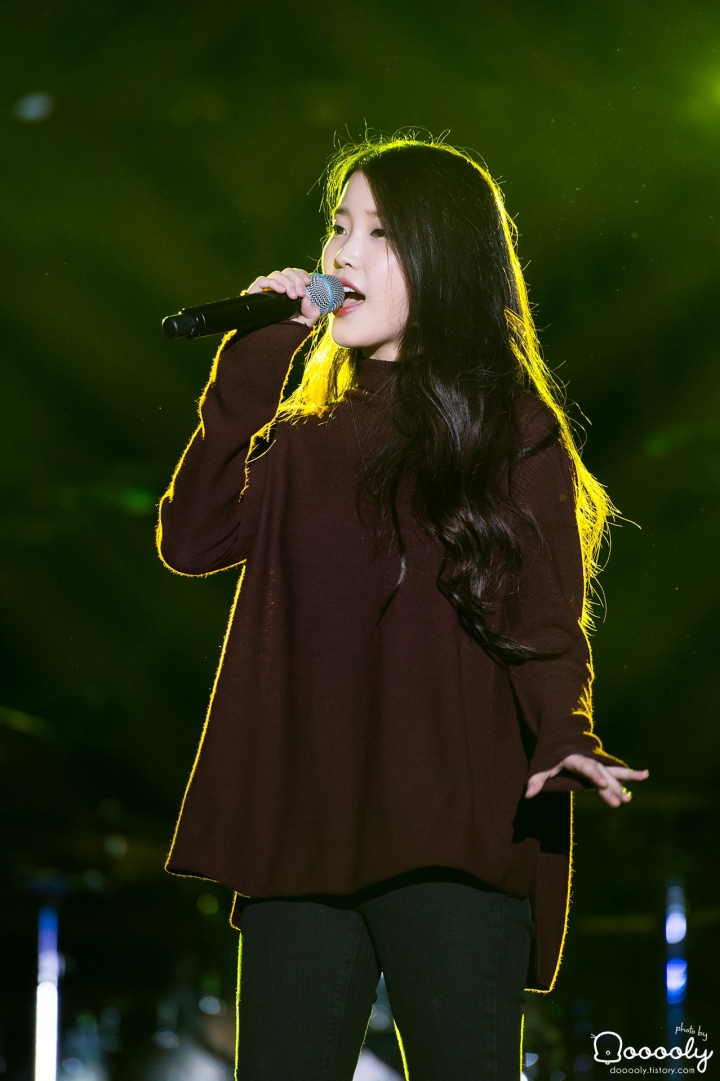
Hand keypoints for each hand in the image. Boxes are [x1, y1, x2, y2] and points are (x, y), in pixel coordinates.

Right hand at [245, 268, 321, 327]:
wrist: (271, 340)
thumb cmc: (289, 329)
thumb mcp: (306, 322)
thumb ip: (312, 312)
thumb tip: (307, 299)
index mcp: (290, 288)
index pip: (295, 273)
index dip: (301, 274)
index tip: (308, 282)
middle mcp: (279, 286)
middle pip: (287, 272)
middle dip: (296, 280)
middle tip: (300, 293)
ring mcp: (267, 289)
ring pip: (277, 274)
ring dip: (287, 282)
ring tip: (292, 295)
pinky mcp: (256, 292)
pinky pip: (262, 280)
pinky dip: (272, 282)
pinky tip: (281, 290)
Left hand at [526, 754, 648, 807]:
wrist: (562, 737)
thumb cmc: (551, 754)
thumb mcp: (542, 765)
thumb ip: (536, 779)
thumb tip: (527, 795)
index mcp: (575, 758)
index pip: (586, 768)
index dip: (594, 776)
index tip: (603, 784)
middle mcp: (590, 760)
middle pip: (602, 774)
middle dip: (610, 787)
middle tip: (619, 801)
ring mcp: (599, 762)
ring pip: (612, 774)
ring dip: (621, 786)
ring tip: (629, 799)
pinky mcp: (604, 766)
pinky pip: (619, 770)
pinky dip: (631, 773)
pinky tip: (645, 774)